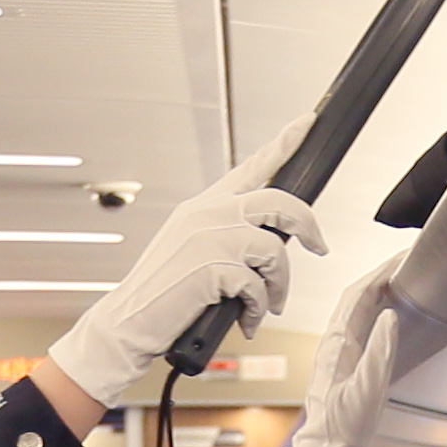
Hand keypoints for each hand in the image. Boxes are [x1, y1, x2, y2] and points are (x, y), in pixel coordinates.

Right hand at [42, 116, 326, 401]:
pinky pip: (257, 285)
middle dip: (307, 224)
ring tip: (269, 304)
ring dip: (279, 284)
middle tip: (319, 246)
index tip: (306, 122)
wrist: (126, 324)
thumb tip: (271, 240)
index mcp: (202, 206)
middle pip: (278, 200)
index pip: (250, 167)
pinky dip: (257, 308)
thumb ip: (224, 235)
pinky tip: (245, 321)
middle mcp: (206, 214)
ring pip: (275, 249)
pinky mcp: (212, 267)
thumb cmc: (162, 295)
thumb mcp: (190, 251)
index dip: (282, 143)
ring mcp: (209, 238)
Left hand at [260, 263, 401, 446]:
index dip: (381, 272)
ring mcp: (337, 350)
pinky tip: (387, 307)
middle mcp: (334, 342)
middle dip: (380, 273)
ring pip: (356, 307)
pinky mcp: (343, 361)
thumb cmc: (344, 429)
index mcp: (338, 345)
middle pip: (356, 295)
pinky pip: (358, 322)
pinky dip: (374, 306)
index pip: (359, 296)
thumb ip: (379, 353)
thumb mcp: (367, 392)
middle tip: (407, 259)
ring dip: (377, 287)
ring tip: (401, 274)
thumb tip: (391, 315)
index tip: (403, 258)